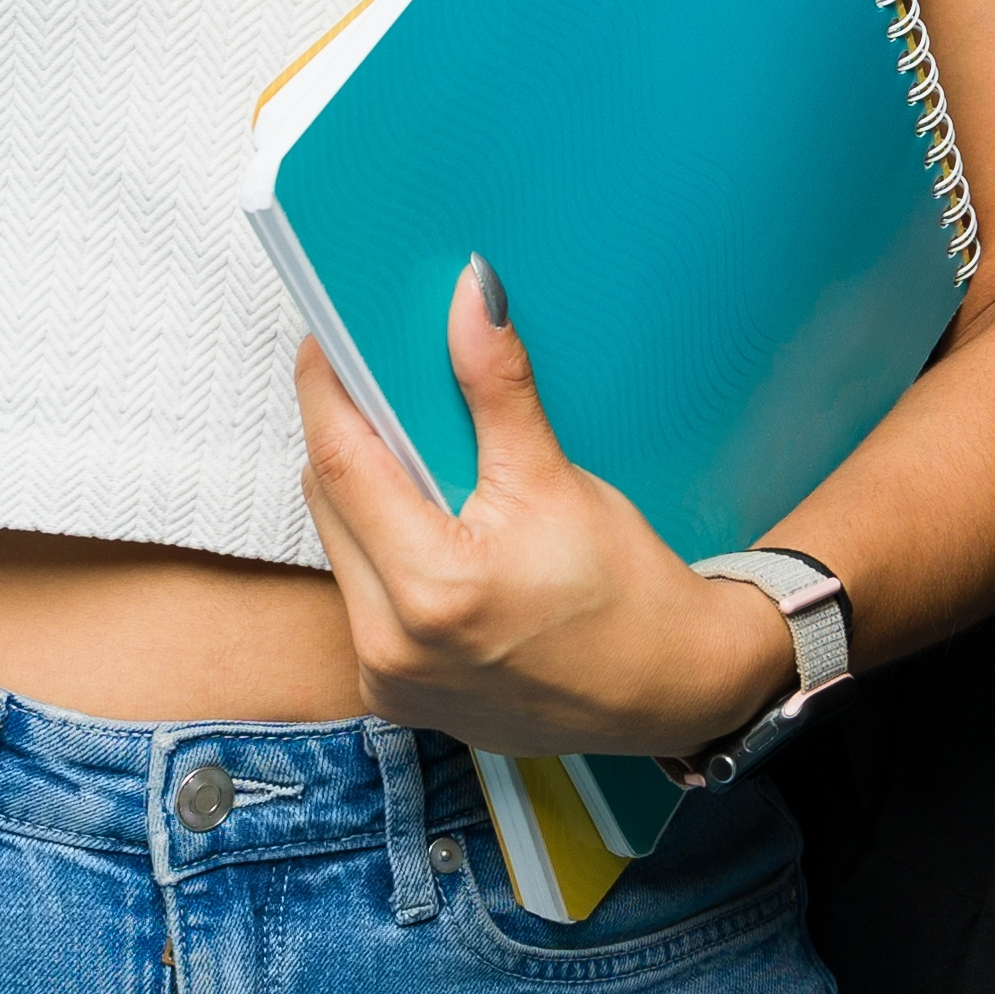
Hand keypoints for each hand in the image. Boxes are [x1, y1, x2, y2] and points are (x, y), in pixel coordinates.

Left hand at [295, 266, 800, 763]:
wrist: (667, 695)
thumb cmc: (627, 596)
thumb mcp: (558, 482)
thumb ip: (498, 389)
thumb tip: (470, 298)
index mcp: (434, 591)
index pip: (343, 462)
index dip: (327, 388)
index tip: (329, 338)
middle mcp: (393, 647)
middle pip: (328, 505)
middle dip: (346, 436)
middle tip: (376, 385)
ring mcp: (389, 679)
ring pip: (339, 550)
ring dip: (361, 494)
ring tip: (408, 453)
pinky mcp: (394, 694)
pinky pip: (361, 596)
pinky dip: (380, 549)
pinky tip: (425, 523)